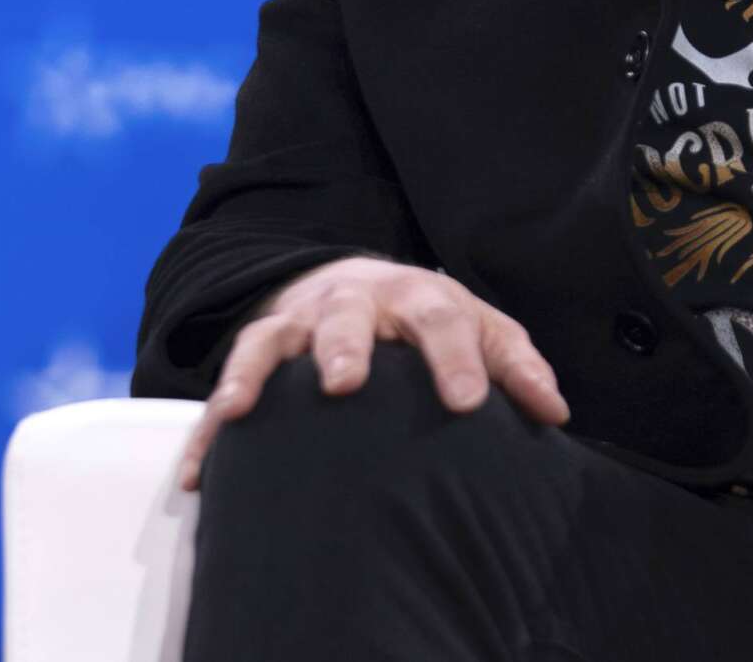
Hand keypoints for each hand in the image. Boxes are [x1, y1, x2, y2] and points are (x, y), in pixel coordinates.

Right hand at [175, 255, 569, 492]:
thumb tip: (555, 413)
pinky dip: (207, 427)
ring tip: (236, 411)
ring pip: (272, 338)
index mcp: (419, 297)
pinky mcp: (260, 345)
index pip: (443, 318)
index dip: (457, 357)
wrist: (357, 280)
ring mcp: (301, 321)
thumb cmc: (430, 320)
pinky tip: (196, 471)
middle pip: (350, 317)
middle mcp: (356, 302)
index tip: (466, 403)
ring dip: (253, 373)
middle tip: (343, 384)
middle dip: (346, 347)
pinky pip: (227, 380)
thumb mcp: (480, 330)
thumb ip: (515, 367)